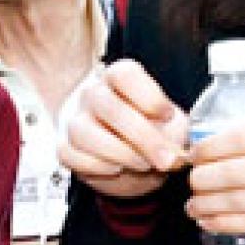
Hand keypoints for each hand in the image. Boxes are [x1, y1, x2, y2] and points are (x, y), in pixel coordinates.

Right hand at [59, 59, 188, 198]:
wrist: (133, 161)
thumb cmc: (152, 135)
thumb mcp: (172, 127)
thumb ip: (177, 133)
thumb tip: (178, 149)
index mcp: (119, 79)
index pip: (124, 74)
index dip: (148, 95)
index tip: (168, 116)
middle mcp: (93, 95)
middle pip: (107, 106)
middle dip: (142, 137)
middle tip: (166, 159)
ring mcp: (75, 121)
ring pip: (84, 132)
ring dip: (120, 154)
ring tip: (143, 165)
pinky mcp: (65, 148)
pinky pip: (70, 155)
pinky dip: (97, 167)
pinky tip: (116, 170)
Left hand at [186, 120, 244, 244]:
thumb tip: (219, 147)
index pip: (242, 138)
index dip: (211, 147)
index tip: (195, 154)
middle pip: (235, 172)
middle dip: (203, 179)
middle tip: (191, 181)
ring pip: (239, 202)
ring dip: (207, 204)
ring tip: (193, 204)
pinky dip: (223, 224)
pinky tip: (209, 222)